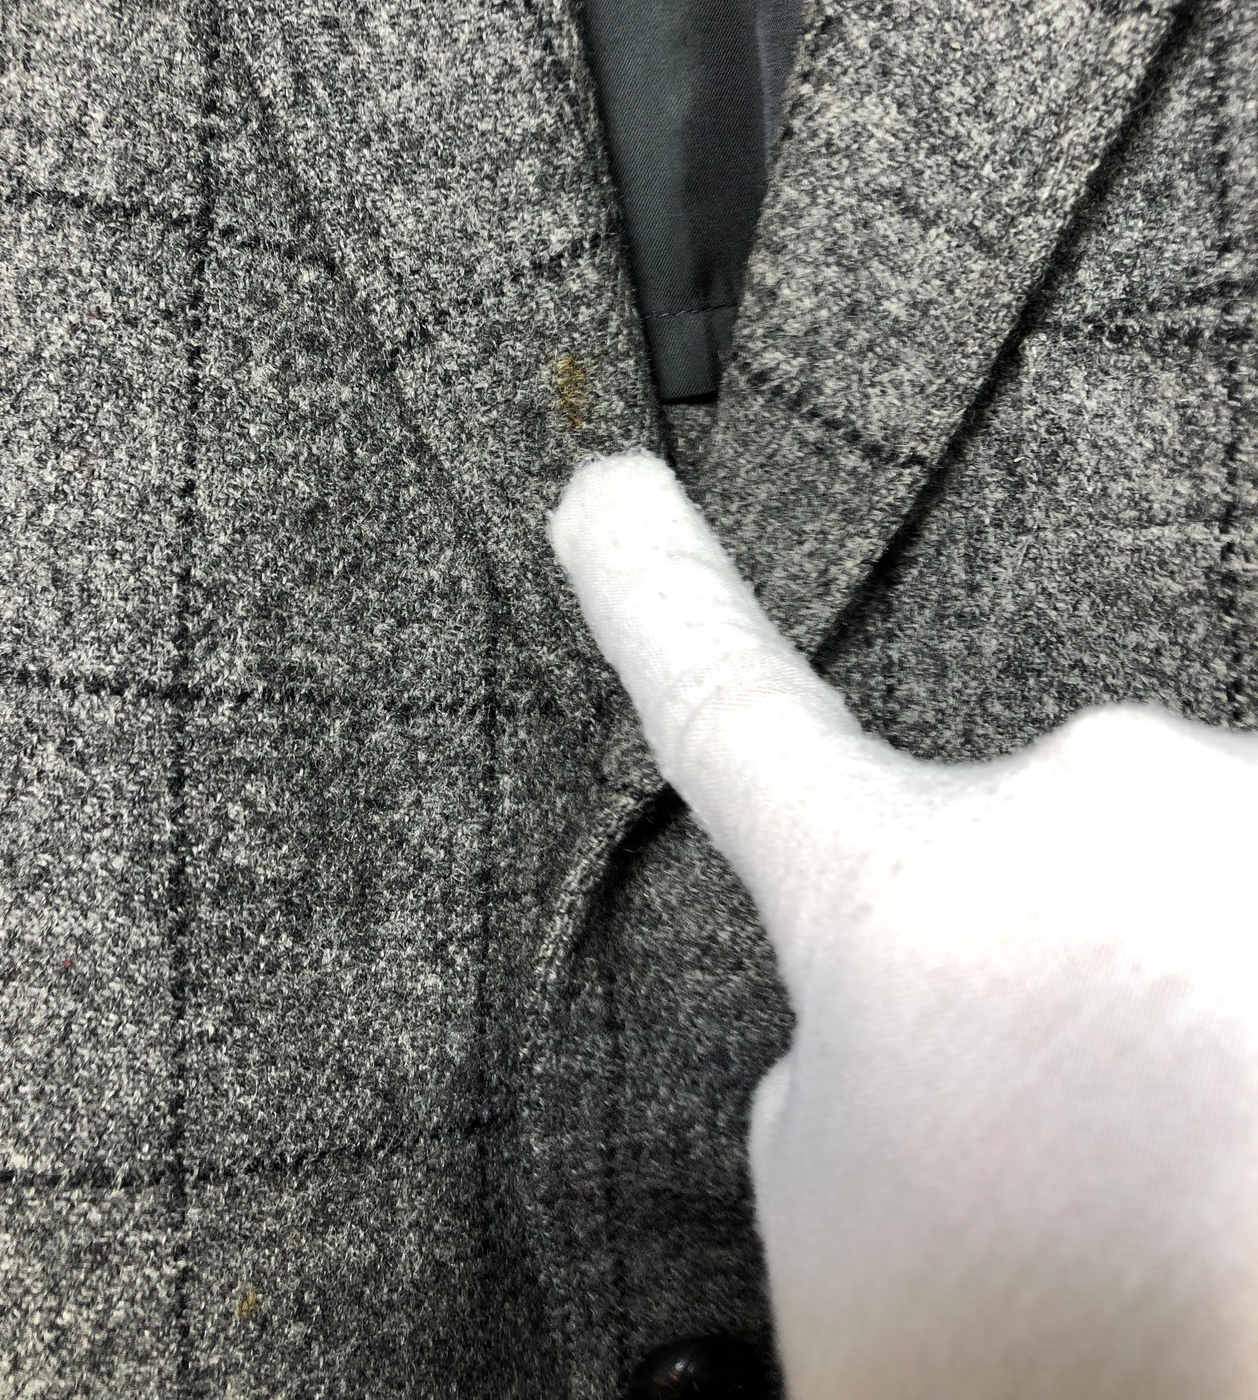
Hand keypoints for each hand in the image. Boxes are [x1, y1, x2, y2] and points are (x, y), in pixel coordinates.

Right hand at [550, 448, 1257, 1399]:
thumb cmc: (1087, 1329)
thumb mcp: (840, 1226)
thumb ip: (829, 1065)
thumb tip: (890, 1008)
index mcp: (897, 895)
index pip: (725, 710)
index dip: (653, 596)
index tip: (611, 489)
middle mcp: (1075, 798)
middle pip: (1003, 854)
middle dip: (1029, 970)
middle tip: (1074, 1140)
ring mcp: (1236, 804)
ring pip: (1162, 886)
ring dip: (1169, 1000)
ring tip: (1194, 1165)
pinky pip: (1240, 900)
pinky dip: (1242, 1001)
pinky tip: (1247, 1117)